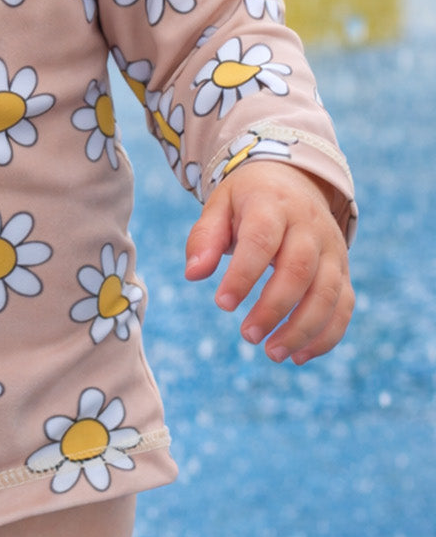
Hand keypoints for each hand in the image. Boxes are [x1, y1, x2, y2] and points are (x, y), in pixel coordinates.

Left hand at [184, 161, 353, 363]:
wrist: (292, 181)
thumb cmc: (248, 200)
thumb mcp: (220, 205)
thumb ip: (205, 238)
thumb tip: (193, 275)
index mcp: (273, 205)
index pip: (261, 241)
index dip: (244, 275)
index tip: (222, 304)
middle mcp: (309, 226)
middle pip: (299, 270)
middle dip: (274, 308)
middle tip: (247, 336)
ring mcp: (332, 249)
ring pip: (328, 293)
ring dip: (303, 329)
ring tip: (273, 353)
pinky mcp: (343, 269)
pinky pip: (344, 305)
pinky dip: (327, 335)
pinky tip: (299, 356)